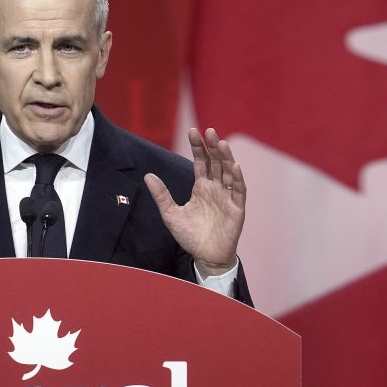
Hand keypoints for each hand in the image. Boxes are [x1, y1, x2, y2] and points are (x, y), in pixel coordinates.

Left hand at [144, 127, 245, 276]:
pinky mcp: (237, 208)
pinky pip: (238, 190)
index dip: (198, 147)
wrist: (205, 256)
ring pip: (228, 172)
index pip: (201, 162)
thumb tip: (148, 175)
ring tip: (221, 143)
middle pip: (216, 163)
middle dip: (213, 147)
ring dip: (226, 158)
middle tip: (209, 131)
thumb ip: (162, 195)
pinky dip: (237, 179)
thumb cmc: (190, 236)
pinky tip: (234, 166)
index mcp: (201, 187)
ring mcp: (227, 197)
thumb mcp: (171, 214)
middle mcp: (215, 189)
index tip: (193, 132)